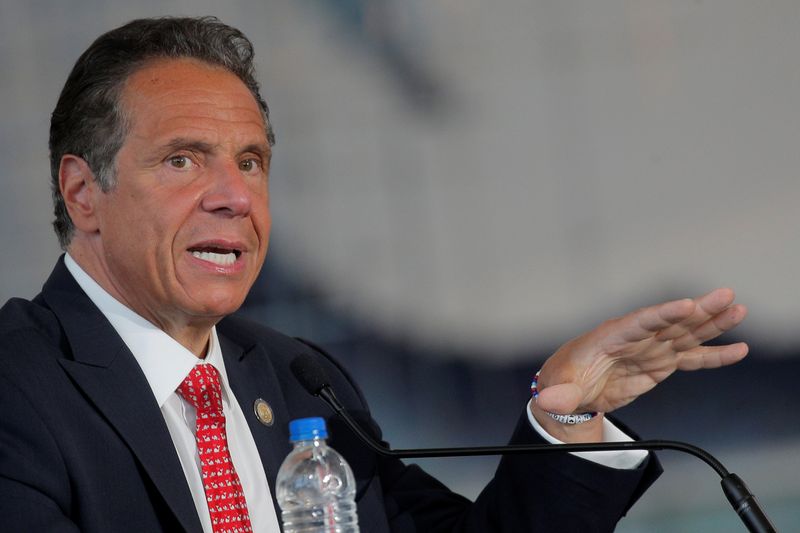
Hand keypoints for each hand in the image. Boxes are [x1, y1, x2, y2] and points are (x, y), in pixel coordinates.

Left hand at [534, 288, 747, 427]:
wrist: (571, 389)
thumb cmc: (562, 381)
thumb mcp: (557, 388)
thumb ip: (557, 395)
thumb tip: (546, 400)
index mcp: (609, 336)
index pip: (639, 322)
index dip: (663, 314)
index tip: (686, 305)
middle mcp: (635, 337)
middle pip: (670, 321)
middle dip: (697, 309)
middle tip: (725, 295)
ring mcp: (651, 348)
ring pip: (686, 334)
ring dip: (713, 323)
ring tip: (739, 309)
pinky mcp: (660, 363)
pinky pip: (692, 358)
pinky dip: (715, 355)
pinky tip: (739, 349)